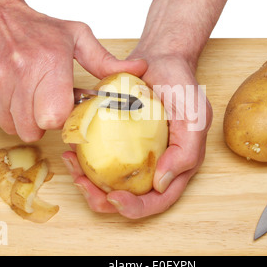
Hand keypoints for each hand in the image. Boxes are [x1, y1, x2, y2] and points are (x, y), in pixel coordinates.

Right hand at [0, 0, 146, 140]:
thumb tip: (139, 69)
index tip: (62, 107)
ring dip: (22, 119)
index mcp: (48, 64)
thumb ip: (106, 61)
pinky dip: (2, 113)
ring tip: (26, 96)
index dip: (61, 118)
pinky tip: (9, 93)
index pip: (55, 117)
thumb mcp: (76, 37)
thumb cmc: (35, 27)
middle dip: (41, 122)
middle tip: (44, 103)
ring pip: (11, 127)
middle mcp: (18, 75)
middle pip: (32, 129)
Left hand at [62, 55, 212, 217]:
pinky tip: (72, 151)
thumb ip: (186, 152)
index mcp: (177, 166)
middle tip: (83, 184)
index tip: (114, 198)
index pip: (158, 200)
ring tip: (73, 167)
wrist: (161, 59)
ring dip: (89, 183)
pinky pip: (99, 160)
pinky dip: (83, 162)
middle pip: (129, 198)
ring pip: (109, 183)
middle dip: (103, 200)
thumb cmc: (181, 84)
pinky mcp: (117, 141)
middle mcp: (155, 165)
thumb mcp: (195, 115)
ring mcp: (134, 154)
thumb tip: (160, 184)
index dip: (136, 207)